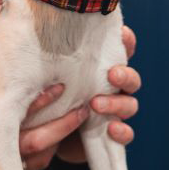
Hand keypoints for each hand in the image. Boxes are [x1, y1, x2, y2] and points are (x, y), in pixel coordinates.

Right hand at [0, 27, 91, 169]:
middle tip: (84, 109)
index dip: (39, 101)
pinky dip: (44, 156)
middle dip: (62, 127)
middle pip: (35, 143)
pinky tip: (53, 141)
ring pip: (36, 161)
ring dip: (57, 143)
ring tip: (76, 123)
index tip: (60, 85)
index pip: (13, 115)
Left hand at [57, 24, 140, 162]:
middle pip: (131, 79)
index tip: (123, 34)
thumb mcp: (45, 80)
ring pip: (130, 104)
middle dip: (125, 75)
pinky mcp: (111, 136)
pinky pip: (126, 134)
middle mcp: (111, 90)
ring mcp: (114, 113)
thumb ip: (49, 63)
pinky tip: (112, 129)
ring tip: (95, 104)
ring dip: (117, 103)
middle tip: (112, 75)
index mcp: (99, 71)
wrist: (44, 139)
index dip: (126, 41)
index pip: (120, 52)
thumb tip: (38, 31)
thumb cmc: (45, 101)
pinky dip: (122, 132)